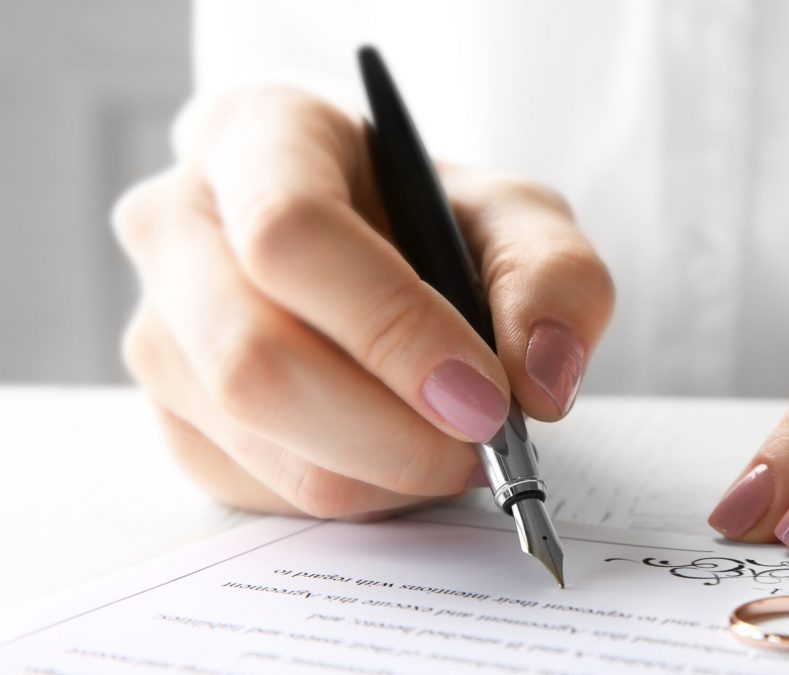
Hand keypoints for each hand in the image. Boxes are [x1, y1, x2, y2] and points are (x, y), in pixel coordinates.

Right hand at [115, 87, 612, 519]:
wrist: (387, 257)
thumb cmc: (440, 222)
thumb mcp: (522, 220)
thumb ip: (554, 281)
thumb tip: (540, 382)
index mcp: (255, 137)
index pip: (290, 235)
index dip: (391, 327)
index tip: (483, 394)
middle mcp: (177, 227)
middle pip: (252, 357)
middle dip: (388, 428)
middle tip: (484, 446)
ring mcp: (159, 329)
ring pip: (252, 436)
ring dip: (381, 470)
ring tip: (458, 449)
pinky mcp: (173, 417)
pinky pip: (259, 487)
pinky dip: (355, 492)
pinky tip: (401, 455)